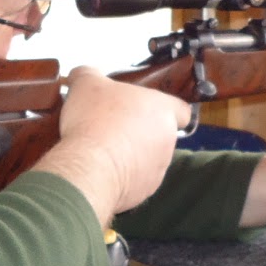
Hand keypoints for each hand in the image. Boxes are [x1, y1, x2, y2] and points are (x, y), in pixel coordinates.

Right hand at [33, 67, 190, 222]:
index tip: (147, 110)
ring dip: (130, 155)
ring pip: (148, 159)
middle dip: (138, 132)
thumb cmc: (95, 123)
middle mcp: (167, 140)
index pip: (182, 110)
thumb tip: (82, 75)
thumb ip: (88, 74)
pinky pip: (135, 181)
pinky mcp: (144, 191)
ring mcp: (158, 168)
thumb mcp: (85, 83)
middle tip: (112, 127)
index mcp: (162, 110)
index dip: (166, 109)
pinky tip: (100, 169)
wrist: (89, 167)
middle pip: (159, 134)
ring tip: (102, 150)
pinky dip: (121, 176)